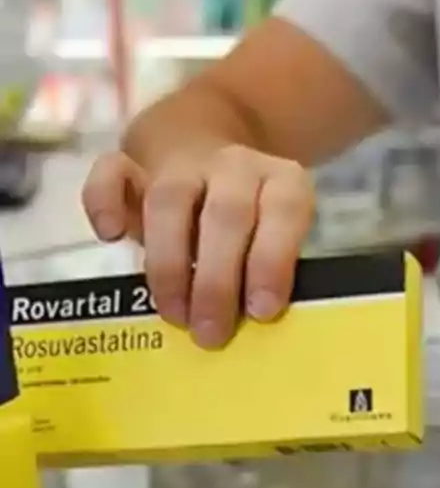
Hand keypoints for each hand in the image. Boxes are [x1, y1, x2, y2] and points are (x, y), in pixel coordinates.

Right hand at [81, 146, 315, 348]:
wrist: (206, 153)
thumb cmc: (250, 225)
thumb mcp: (275, 242)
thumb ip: (270, 273)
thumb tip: (258, 326)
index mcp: (283, 183)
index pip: (286, 212)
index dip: (273, 262)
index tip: (262, 312)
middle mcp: (237, 166)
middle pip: (227, 215)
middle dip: (217, 281)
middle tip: (210, 334)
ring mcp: (184, 162)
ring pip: (170, 200)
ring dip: (169, 265)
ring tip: (174, 315)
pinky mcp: (134, 162)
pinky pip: (113, 170)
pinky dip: (104, 200)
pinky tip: (111, 237)